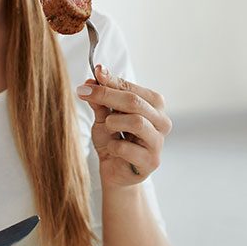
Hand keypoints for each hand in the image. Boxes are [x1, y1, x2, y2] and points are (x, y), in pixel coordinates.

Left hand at [77, 65, 172, 187]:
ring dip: (113, 122)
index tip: (94, 73)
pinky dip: (113, 146)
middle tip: (85, 93)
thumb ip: (100, 100)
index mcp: (154, 106)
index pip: (132, 88)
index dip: (111, 81)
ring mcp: (158, 142)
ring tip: (107, 127)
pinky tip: (113, 149)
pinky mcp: (151, 161)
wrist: (115, 172)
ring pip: (136, 122)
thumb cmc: (113, 141)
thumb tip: (92, 80)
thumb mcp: (103, 117)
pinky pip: (126, 148)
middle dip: (107, 95)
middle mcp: (162, 122)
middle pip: (135, 102)